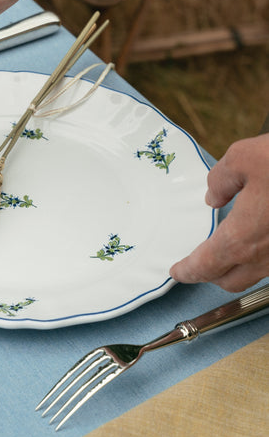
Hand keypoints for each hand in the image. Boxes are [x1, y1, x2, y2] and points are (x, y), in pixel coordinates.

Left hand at [170, 133, 268, 290]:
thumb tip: (213, 195)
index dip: (189, 271)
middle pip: (231, 280)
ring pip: (256, 274)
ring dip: (236, 268)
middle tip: (196, 264)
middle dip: (210, 275)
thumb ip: (221, 179)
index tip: (177, 271)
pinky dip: (259, 258)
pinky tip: (256, 237)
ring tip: (224, 251)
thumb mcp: (243, 157)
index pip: (207, 265)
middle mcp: (266, 255)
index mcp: (243, 236)